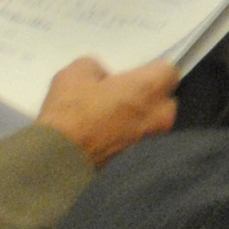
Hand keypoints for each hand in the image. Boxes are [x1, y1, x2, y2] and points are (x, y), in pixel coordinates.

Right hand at [37, 56, 177, 164]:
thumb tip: (102, 77)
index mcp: (150, 88)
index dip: (149, 71)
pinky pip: (141, 140)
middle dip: (147, 95)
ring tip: (111, 117)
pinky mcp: (140, 160)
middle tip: (120, 95)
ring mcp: (152, 140)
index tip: (131, 74)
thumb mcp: (75, 73)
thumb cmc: (71, 112)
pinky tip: (106, 135)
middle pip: (164, 98)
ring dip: (139, 118)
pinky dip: (129, 136)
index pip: (169, 70)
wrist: (59, 161)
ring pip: (154, 121)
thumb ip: (97, 67)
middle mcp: (160, 114)